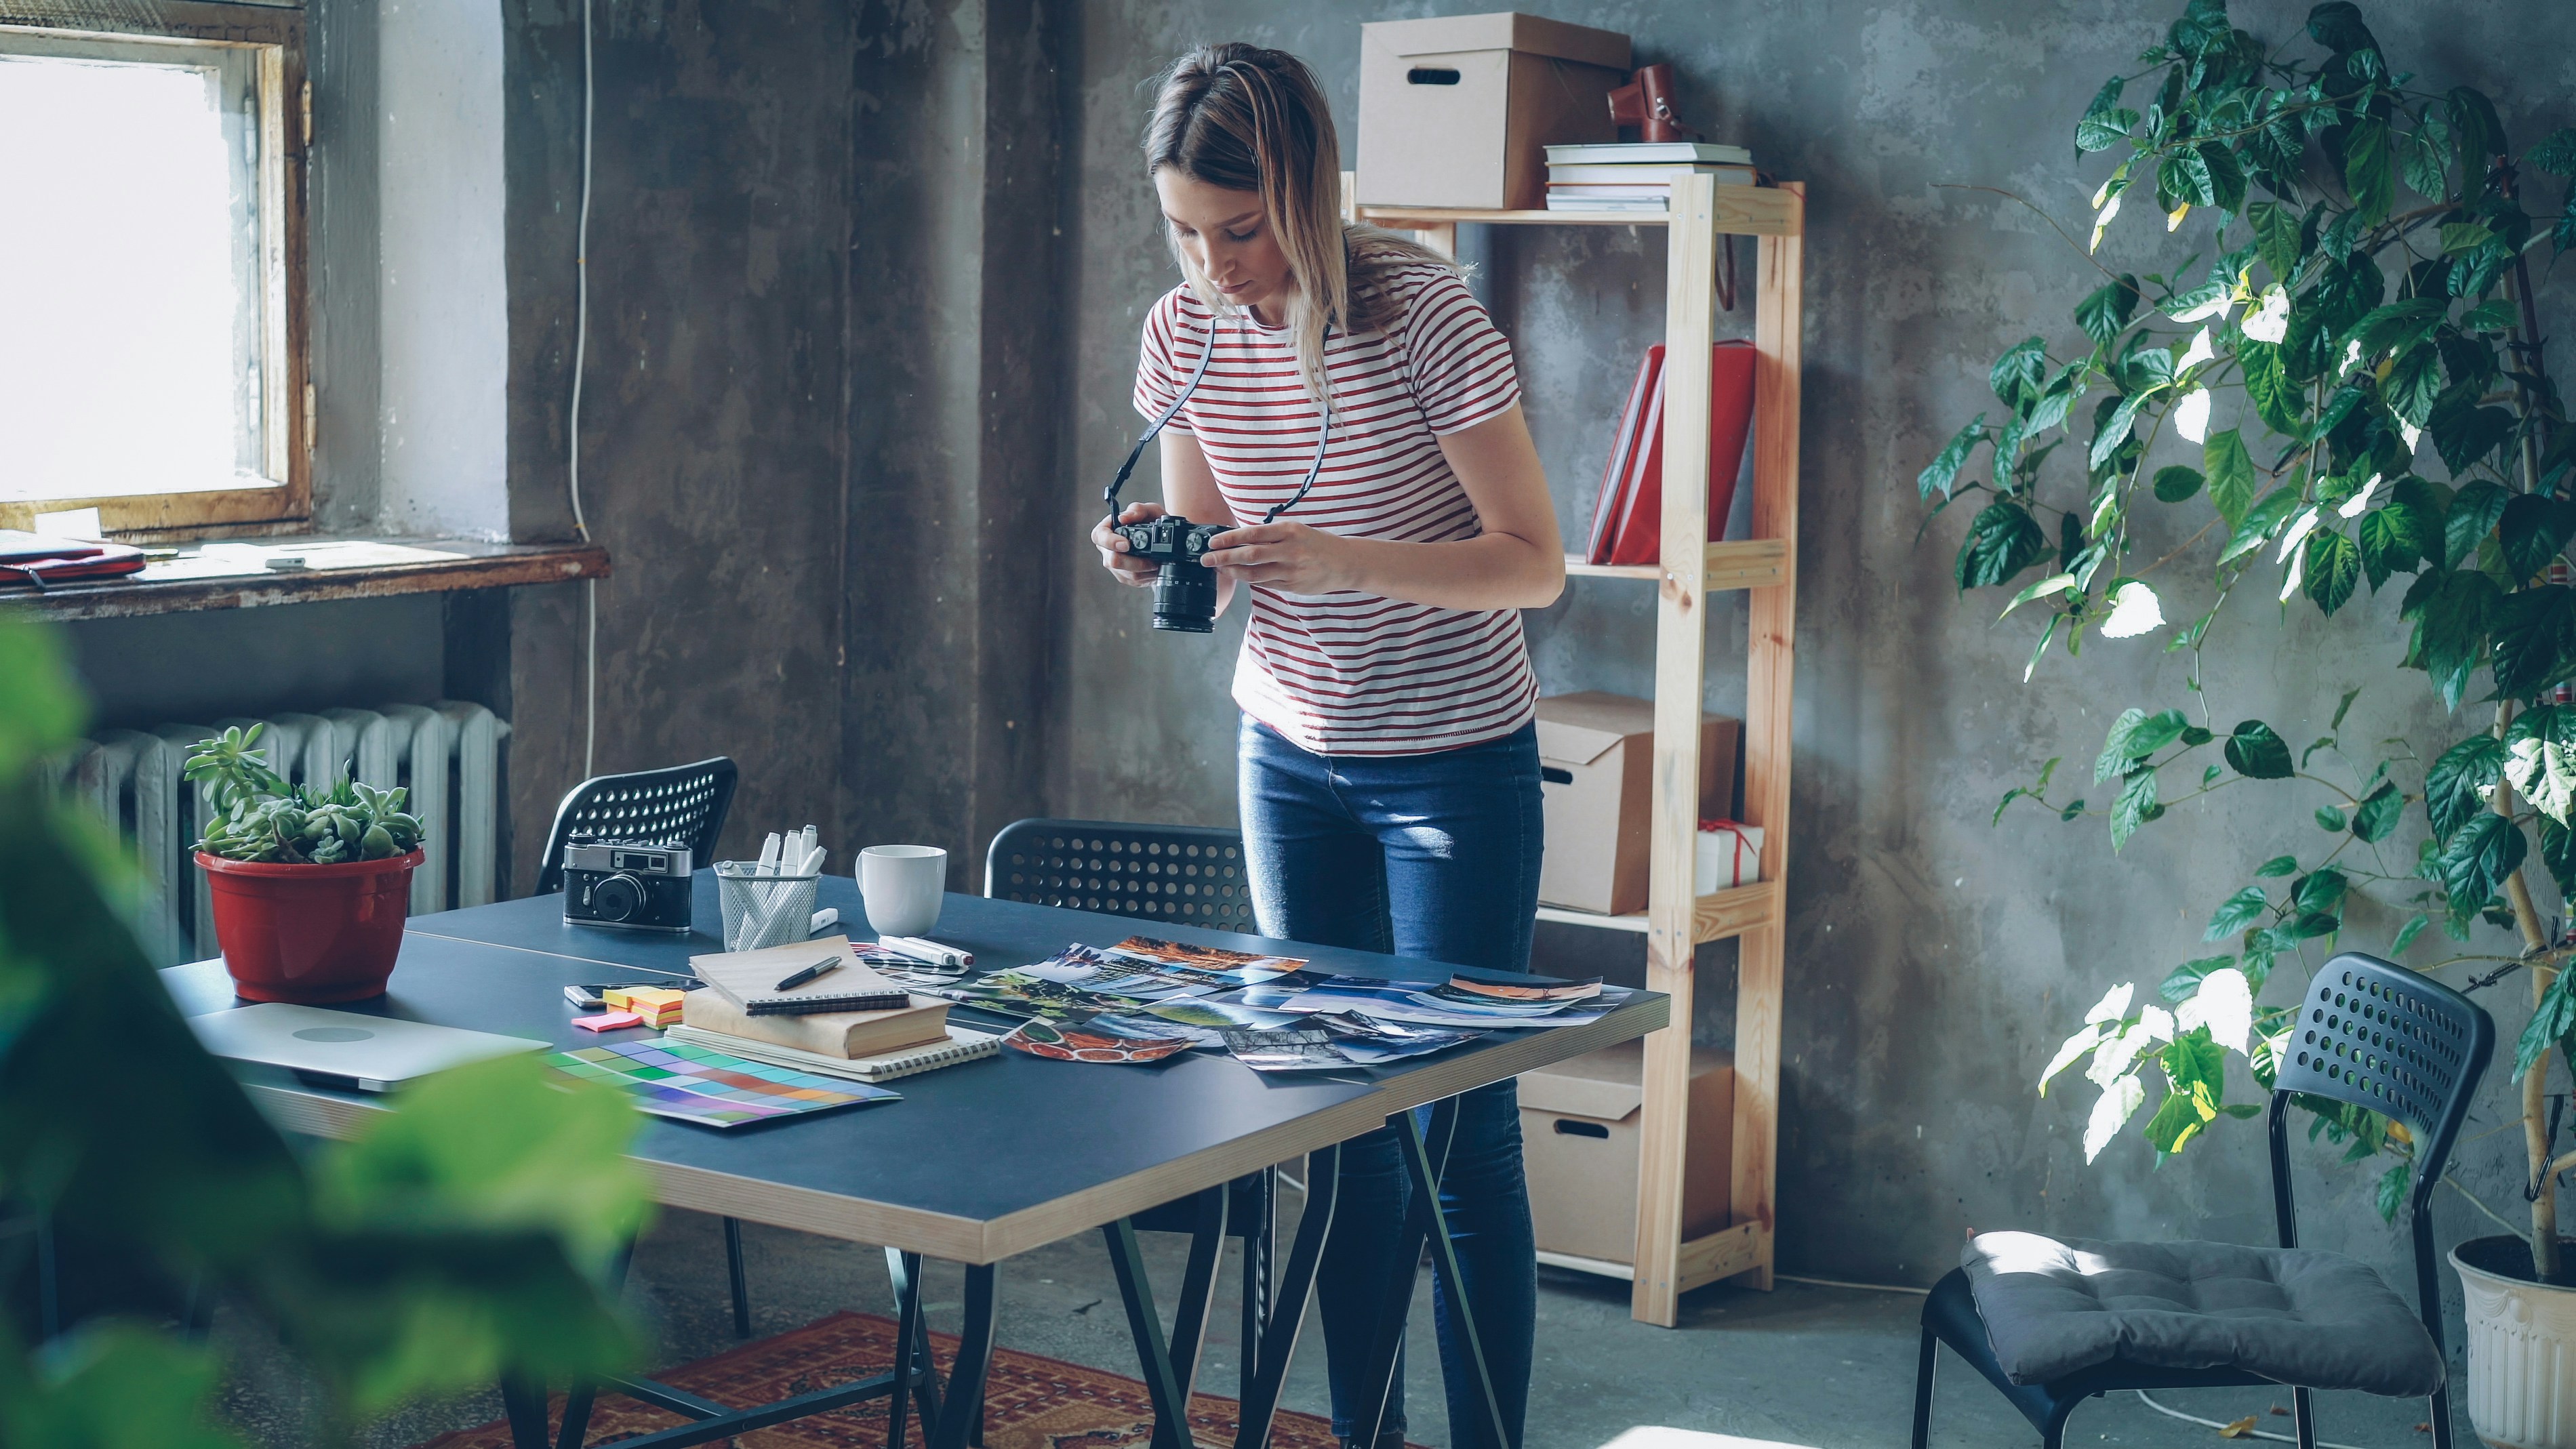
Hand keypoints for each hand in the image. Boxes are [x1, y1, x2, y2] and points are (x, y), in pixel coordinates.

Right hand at [1093, 502, 1165, 587]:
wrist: (1166, 539)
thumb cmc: (1154, 522)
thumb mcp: (1150, 511)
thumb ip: (1138, 510)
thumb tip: (1125, 518)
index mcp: (1108, 530)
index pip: (1099, 536)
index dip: (1110, 541)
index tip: (1126, 544)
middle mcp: (1108, 549)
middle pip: (1113, 560)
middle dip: (1135, 561)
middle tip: (1152, 558)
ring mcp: (1116, 566)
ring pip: (1127, 573)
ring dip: (1145, 569)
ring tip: (1158, 561)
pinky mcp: (1126, 577)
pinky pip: (1135, 580)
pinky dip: (1149, 575)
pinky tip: (1156, 568)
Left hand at [1201, 521, 1357, 594]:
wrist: (1345, 563)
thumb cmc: (1317, 543)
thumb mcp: (1297, 530)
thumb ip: (1272, 535)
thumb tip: (1240, 539)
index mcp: (1290, 531)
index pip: (1253, 533)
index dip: (1230, 538)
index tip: (1213, 542)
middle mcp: (1290, 550)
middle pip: (1250, 555)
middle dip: (1224, 558)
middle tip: (1206, 559)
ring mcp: (1292, 571)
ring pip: (1255, 574)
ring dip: (1233, 572)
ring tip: (1219, 570)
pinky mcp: (1293, 586)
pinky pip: (1265, 584)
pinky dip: (1250, 580)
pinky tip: (1239, 576)